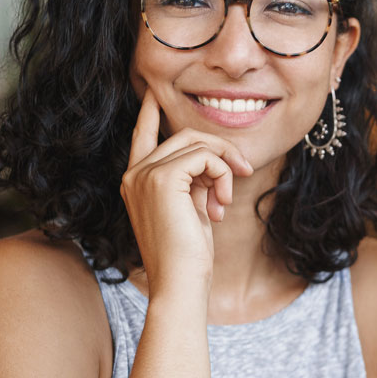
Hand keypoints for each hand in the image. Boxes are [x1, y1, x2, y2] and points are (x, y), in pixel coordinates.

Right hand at [121, 89, 252, 298]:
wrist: (180, 284)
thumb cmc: (187, 257)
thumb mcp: (189, 210)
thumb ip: (192, 181)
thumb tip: (212, 161)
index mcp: (136, 182)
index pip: (141, 135)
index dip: (149, 112)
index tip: (153, 93)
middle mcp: (134, 175)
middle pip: (183, 136)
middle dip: (219, 150)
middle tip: (242, 172)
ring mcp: (145, 175)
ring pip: (196, 143)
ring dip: (224, 167)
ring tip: (225, 201)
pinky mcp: (162, 178)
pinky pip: (204, 156)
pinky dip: (222, 173)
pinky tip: (221, 202)